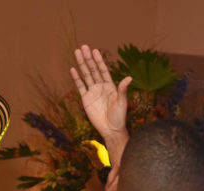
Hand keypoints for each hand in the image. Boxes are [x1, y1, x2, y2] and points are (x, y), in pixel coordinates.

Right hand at [71, 45, 129, 160]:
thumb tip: (129, 78)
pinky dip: (77, 78)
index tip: (95, 50)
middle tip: (83, 47)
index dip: (99, 61)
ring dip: (81, 64)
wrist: (111, 130)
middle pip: (93, 70)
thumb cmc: (119, 117)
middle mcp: (101, 87)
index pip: (103, 70)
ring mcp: (93, 92)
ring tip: (77, 52)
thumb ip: (122, 89)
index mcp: (110, 86)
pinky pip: (80, 86)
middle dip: (88, 59)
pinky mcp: (86, 100)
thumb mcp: (122, 102)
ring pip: (86, 75)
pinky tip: (73, 69)